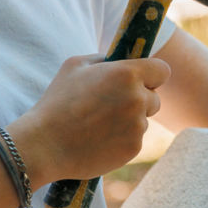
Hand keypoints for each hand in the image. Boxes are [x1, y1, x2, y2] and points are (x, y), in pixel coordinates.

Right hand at [7, 54, 169, 183]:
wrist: (45, 144)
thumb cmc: (57, 102)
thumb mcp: (75, 65)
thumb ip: (104, 59)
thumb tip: (120, 61)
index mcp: (127, 74)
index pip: (162, 70)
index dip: (152, 74)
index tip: (143, 80)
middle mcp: (137, 99)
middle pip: (155, 98)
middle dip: (140, 99)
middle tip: (112, 104)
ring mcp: (137, 126)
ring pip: (144, 120)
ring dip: (129, 121)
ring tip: (99, 124)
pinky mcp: (134, 148)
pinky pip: (135, 139)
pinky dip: (122, 139)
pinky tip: (99, 139)